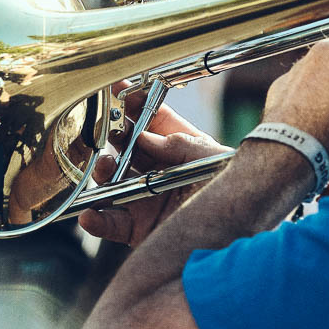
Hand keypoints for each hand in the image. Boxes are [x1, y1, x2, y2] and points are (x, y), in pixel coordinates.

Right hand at [78, 90, 230, 246]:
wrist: (238, 241)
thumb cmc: (236, 194)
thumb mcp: (212, 160)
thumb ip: (180, 145)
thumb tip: (143, 138)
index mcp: (180, 149)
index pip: (152, 120)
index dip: (133, 102)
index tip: (115, 87)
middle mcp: (159, 171)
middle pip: (126, 148)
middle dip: (111, 136)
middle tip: (103, 128)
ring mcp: (146, 199)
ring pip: (112, 181)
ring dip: (101, 172)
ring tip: (103, 167)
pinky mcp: (139, 229)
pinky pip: (111, 223)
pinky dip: (97, 219)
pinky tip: (90, 214)